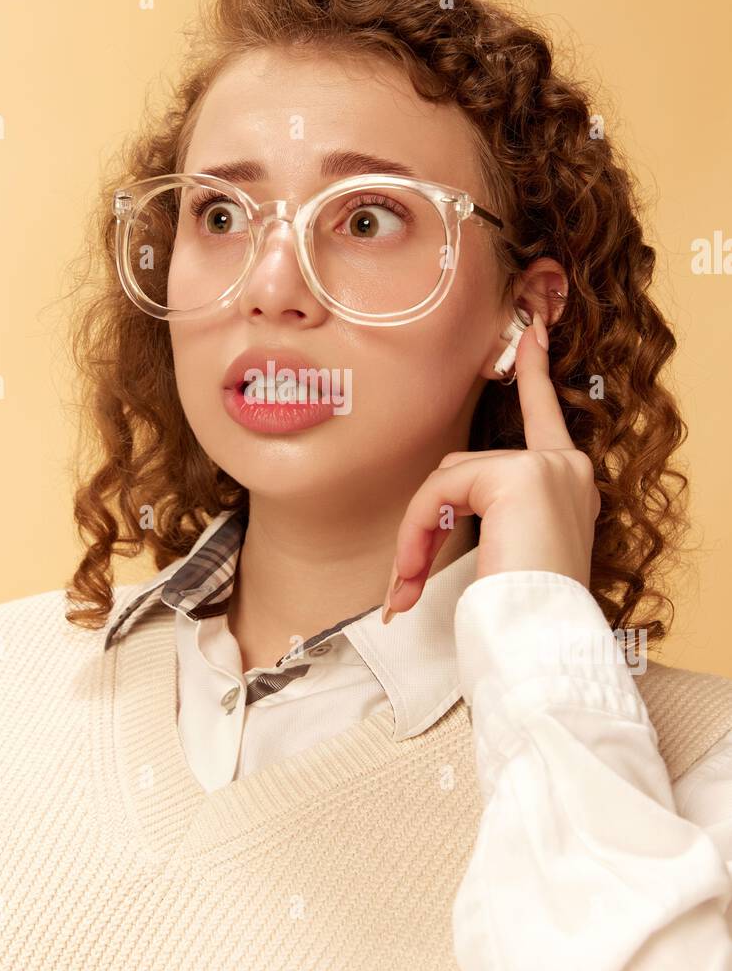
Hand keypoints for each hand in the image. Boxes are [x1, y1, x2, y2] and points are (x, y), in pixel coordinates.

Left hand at [382, 312, 600, 623]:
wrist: (542, 637)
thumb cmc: (524, 612)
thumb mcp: (508, 552)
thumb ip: (486, 516)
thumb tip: (427, 522)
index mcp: (568, 485)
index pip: (547, 418)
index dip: (535, 375)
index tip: (531, 333)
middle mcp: (566, 469)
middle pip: (462, 466)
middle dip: (425, 521)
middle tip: (402, 583)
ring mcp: (547, 467)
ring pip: (445, 479)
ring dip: (417, 534)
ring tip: (408, 587)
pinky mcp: (520, 474)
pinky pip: (440, 491)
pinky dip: (418, 531)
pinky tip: (416, 571)